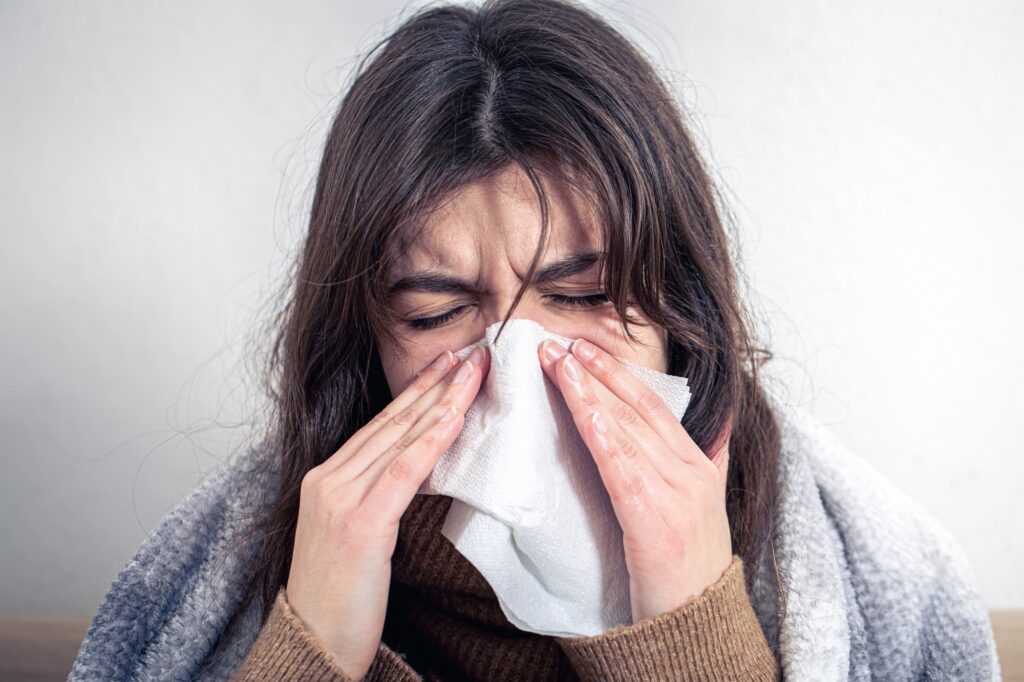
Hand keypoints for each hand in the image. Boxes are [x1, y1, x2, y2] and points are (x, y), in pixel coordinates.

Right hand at [285, 345, 488, 678]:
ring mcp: (340, 498)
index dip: (416, 392)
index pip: (380, 425)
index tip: (448, 365)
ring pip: (401, 436)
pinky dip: (432, 439)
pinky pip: (404, 470)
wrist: (312, 642)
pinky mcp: (359, 523)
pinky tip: (455, 416)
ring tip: (474, 371)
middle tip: (472, 352)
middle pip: (392, 421)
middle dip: (435, 383)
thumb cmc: (338, 596)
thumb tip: (419, 468)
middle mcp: (328, 479)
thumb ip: (377, 496)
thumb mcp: (355, 534)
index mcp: (325, 478)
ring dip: (443, 400)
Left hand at [538, 337, 732, 624]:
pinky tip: (582, 410)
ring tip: (559, 363)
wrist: (698, 623)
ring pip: (627, 430)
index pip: (654, 406)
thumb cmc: (689, 567)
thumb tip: (715, 421)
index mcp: (700, 466)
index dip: (619, 374)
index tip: (585, 349)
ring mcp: (677, 495)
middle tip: (560, 344)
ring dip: (589, 392)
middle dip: (597, 372)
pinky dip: (602, 434)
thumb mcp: (707, 505)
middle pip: (638, 409)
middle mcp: (691, 473)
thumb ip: (712, 458)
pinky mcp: (656, 520)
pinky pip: (623, 467)